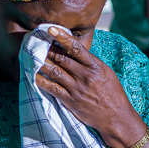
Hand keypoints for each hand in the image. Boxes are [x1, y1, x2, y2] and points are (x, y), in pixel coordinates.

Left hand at [36, 27, 143, 147]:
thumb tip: (75, 52)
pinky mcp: (71, 101)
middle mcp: (85, 76)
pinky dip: (42, 81)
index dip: (62, 37)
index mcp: (96, 67)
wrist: (116, 118)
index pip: (76, 48)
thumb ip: (91, 63)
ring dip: (42, 63)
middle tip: (36, 42)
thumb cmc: (113, 94)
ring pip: (55, 72)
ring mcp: (77, 89)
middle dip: (47, 49)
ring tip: (32, 55)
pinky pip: (53, 89)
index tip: (51, 29)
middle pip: (62, 59)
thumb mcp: (107, 74)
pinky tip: (34, 75)